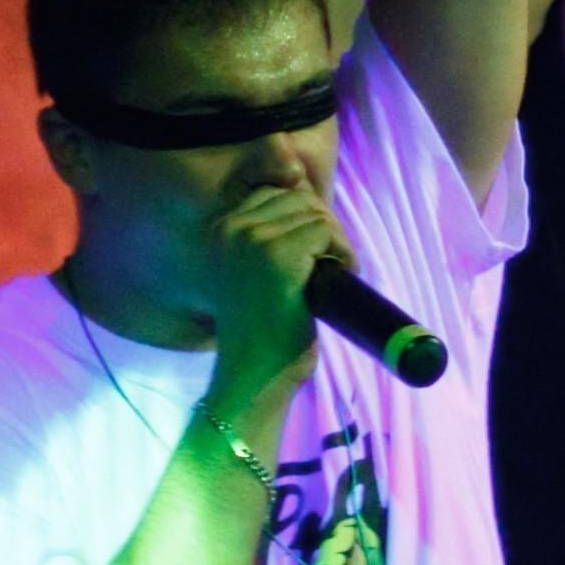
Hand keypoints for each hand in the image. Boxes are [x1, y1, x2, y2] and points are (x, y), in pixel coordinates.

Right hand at [199, 182, 345, 404]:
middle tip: (332, 265)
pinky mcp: (278, 255)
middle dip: (326, 228)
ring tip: (336, 274)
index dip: (308, 218)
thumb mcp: (259, 272)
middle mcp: (230, 227)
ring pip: (317, 214)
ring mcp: (252, 239)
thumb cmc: (264, 329)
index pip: (276, 191)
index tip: (317, 252)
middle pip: (300, 199)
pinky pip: (327, 232)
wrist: (253, 373)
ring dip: (338, 242)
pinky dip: (345, 253)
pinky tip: (343, 276)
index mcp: (219, 228)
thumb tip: (312, 200)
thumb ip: (273, 237)